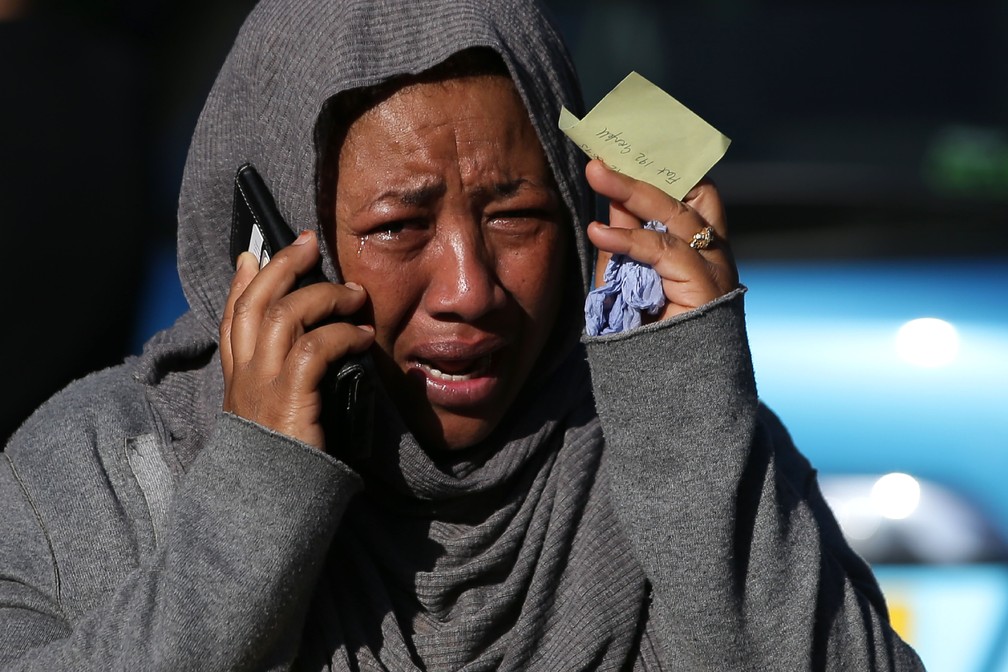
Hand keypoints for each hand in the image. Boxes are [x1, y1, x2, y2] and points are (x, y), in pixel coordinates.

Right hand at [219, 230, 374, 450]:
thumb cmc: (284, 466)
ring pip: (284, 314)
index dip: (244, 282)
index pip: (233, 316)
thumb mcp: (275, 417)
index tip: (256, 254)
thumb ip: (284, 384)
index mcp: (239, 379)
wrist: (267, 513)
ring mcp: (263, 386)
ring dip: (324, 295)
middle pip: (255, 301)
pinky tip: (364, 338)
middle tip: (310, 244)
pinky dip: (343, 334)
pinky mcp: (290, 401)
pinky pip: (315, 348)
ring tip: (355, 295)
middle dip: (283, 265)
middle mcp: (245, 376)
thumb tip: (312, 352)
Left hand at [585, 159, 738, 320]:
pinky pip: (665, 252)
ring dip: (633, 190)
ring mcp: (715, 270)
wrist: (669, 392)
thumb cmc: (648, 336)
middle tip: (604, 153)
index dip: (664, 166)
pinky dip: (629, 239)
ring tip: (596, 173)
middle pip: (688, 194)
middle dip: (647, 168)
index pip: (691, 192)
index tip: (626, 144)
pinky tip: (599, 232)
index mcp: (701, 247)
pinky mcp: (706, 289)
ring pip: (677, 215)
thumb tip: (612, 195)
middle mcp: (715, 254)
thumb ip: (624, 237)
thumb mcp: (627, 276)